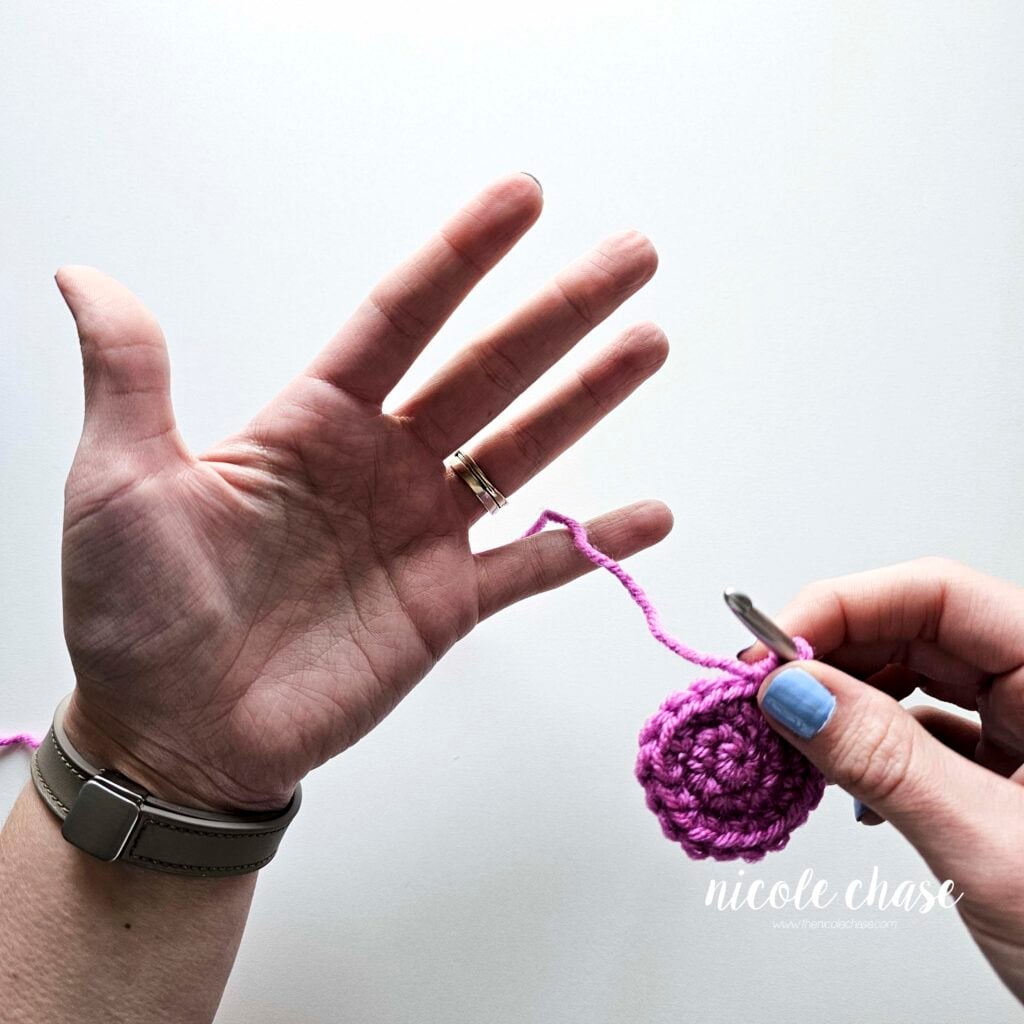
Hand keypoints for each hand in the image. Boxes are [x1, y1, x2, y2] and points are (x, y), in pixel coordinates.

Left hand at [57, 173, 671, 811]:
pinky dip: (591, 544)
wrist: (174, 736)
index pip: (400, 318)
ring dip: (588, 399)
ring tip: (647, 343)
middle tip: (630, 256)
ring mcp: (421, 536)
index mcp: (313, 423)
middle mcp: (381, 466)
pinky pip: (533, 567)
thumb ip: (129, 376)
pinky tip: (648, 514)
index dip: (462, 257)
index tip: (523, 200)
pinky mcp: (445, 607)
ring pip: (521, 452)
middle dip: (560, 311)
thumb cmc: (135, 613)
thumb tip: (83, 274)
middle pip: (487, 371)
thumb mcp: (119, 483)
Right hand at [746, 558, 1023, 1000]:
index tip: (772, 651)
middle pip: (919, 630)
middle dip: (832, 654)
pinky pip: (925, 730)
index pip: (938, 596)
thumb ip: (889, 763)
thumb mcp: (995, 851)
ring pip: (916, 676)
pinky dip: (871, 745)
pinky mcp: (1009, 772)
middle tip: (763, 692)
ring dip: (844, 699)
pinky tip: (842, 772)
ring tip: (793, 732)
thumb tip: (794, 694)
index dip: (844, 607)